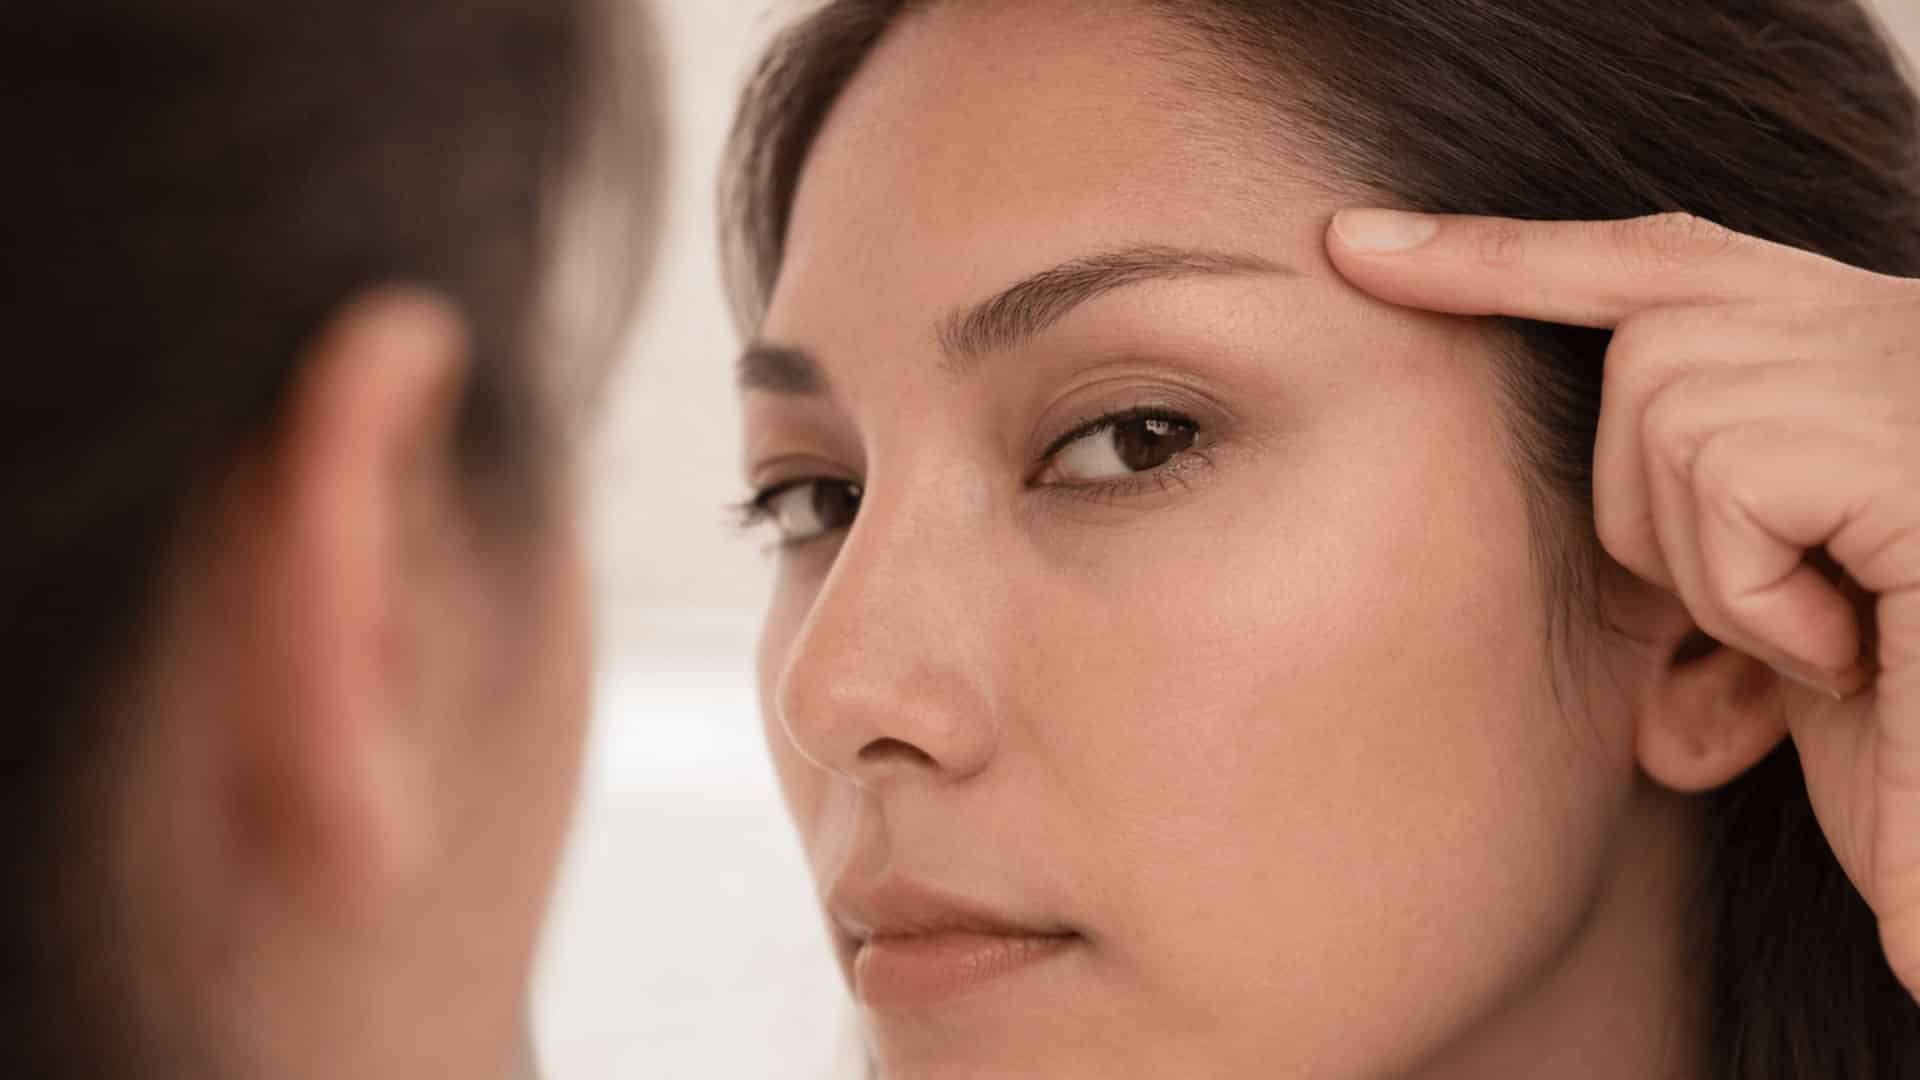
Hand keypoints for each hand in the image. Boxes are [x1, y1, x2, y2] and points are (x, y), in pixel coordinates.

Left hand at [1326, 208, 1919, 996]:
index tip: (1358, 248)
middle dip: (1654, 516)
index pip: (1660, 262)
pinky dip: (1755, 594)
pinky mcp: (1911, 440)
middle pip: (1643, 356)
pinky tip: (1853, 650)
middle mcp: (1895, 327)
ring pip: (1668, 412)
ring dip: (1717, 572)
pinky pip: (1727, 477)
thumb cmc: (1892, 739)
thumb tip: (1517, 494)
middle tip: (1784, 624)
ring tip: (1835, 642)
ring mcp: (1908, 370)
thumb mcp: (1762, 622)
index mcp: (1853, 349)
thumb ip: (1670, 530)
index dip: (1509, 256)